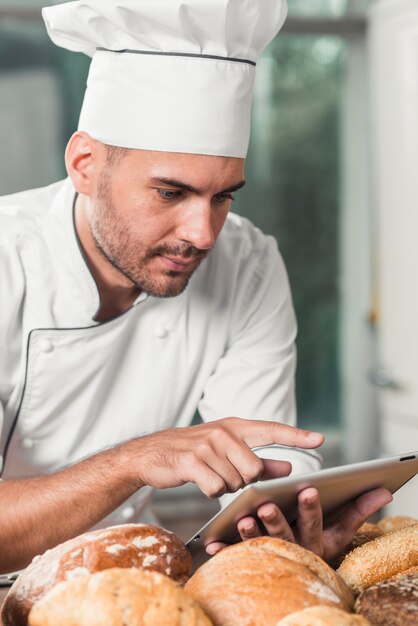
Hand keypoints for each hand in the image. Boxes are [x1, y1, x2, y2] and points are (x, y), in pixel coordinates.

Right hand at [130, 417, 323, 497]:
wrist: (152, 454)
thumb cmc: (195, 453)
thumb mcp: (228, 453)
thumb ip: (261, 461)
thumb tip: (290, 468)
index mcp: (235, 427)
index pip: (272, 430)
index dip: (296, 436)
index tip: (320, 440)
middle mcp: (224, 433)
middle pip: (255, 469)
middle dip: (245, 481)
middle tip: (227, 475)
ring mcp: (207, 446)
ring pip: (235, 482)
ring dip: (225, 487)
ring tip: (209, 475)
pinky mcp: (191, 461)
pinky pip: (215, 488)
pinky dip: (211, 492)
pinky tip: (200, 481)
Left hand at [206, 486, 392, 562]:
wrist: (301, 575)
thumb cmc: (320, 540)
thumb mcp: (341, 529)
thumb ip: (359, 509)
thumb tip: (385, 490)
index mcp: (315, 538)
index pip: (314, 522)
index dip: (310, 508)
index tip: (306, 489)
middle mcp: (294, 549)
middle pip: (285, 535)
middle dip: (276, 520)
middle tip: (265, 505)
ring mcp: (272, 557)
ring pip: (260, 545)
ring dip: (250, 534)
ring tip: (241, 519)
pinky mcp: (251, 562)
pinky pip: (236, 558)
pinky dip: (224, 550)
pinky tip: (212, 543)